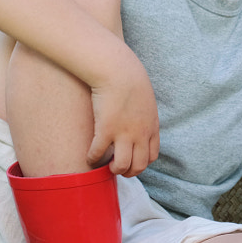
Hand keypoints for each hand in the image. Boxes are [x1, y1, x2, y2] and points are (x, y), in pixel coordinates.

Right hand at [87, 52, 160, 176]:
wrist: (119, 70)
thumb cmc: (130, 79)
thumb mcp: (146, 100)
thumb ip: (144, 115)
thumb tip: (135, 120)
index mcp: (152, 127)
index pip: (151, 156)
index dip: (141, 164)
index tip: (131, 162)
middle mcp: (141, 134)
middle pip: (139, 165)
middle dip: (128, 172)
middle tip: (117, 169)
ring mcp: (124, 134)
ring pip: (122, 165)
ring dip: (113, 169)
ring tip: (105, 166)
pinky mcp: (106, 130)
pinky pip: (98, 154)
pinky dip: (93, 159)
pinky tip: (89, 156)